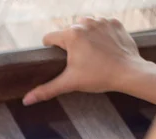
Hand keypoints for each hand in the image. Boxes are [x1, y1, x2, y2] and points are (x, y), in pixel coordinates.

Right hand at [23, 17, 146, 104]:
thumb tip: (26, 100)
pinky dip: (101, 35)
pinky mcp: (114, 23)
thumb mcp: (70, 83)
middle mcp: (84, 23)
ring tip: (92, 55)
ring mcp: (101, 21)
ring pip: (84, 27)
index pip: (49, 38)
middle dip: (70, 45)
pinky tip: (105, 48)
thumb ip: (46, 90)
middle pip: (67, 33)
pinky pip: (101, 26)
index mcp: (70, 35)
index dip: (51, 50)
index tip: (60, 60)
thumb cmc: (99, 77)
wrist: (129, 73)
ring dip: (85, 37)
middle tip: (80, 61)